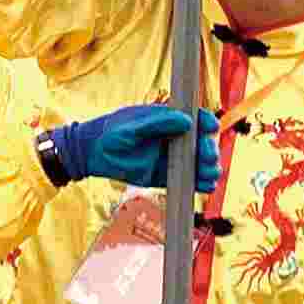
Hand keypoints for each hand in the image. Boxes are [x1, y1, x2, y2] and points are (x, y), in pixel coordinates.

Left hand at [45, 105, 221, 192]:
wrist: (92, 155)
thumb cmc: (110, 133)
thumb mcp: (132, 126)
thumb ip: (158, 123)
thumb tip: (187, 121)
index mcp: (166, 119)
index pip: (194, 118)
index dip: (205, 122)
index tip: (210, 127)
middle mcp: (172, 138)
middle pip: (200, 143)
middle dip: (208, 149)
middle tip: (207, 157)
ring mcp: (170, 157)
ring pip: (197, 162)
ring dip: (208, 167)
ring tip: (209, 174)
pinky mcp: (165, 176)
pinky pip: (187, 180)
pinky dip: (199, 183)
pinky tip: (205, 185)